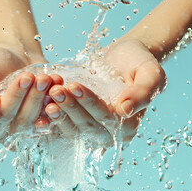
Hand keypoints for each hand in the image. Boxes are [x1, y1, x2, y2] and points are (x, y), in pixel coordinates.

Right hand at [0, 47, 62, 139]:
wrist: (14, 56)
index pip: (0, 118)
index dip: (14, 98)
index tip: (23, 78)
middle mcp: (7, 130)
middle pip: (22, 120)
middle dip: (32, 97)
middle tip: (39, 77)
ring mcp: (27, 127)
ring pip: (39, 119)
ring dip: (44, 98)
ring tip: (47, 78)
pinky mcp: (45, 121)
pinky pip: (54, 118)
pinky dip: (58, 101)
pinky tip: (57, 83)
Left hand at [45, 39, 165, 141]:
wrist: (123, 56)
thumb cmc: (139, 62)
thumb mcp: (150, 74)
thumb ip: (142, 92)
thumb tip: (126, 110)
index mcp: (128, 127)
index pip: (107, 119)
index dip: (90, 103)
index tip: (75, 86)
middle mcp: (108, 134)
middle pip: (87, 125)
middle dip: (70, 107)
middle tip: (55, 89)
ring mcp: (91, 130)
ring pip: (72, 127)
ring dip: (58, 112)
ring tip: (48, 95)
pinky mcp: (76, 123)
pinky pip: (61, 125)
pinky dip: (51, 118)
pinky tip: (41, 105)